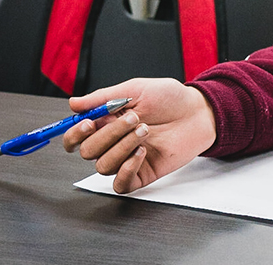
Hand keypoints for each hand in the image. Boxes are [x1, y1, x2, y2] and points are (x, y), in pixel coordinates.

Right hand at [62, 78, 216, 193]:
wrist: (199, 111)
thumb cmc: (170, 98)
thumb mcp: (136, 89)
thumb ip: (103, 97)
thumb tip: (73, 103)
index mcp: (106, 122)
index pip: (76, 137)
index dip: (75, 134)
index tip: (88, 123)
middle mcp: (113, 143)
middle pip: (88, 151)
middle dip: (108, 134)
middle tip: (134, 118)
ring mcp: (126, 159)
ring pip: (103, 166)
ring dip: (122, 147)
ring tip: (145, 130)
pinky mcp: (142, 173)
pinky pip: (121, 184)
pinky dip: (126, 170)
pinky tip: (142, 152)